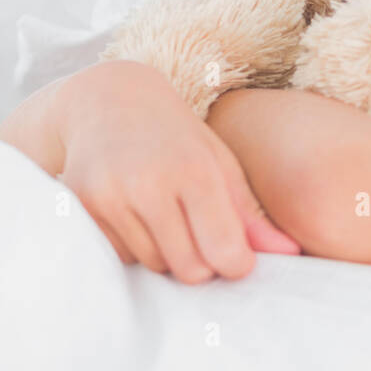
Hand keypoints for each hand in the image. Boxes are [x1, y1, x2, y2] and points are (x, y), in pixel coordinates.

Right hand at [21, 60, 299, 282]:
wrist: (106, 102)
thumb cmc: (178, 137)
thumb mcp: (220, 164)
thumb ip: (250, 215)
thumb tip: (291, 255)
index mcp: (194, 170)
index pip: (223, 250)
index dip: (236, 264)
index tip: (237, 258)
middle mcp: (148, 184)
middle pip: (189, 268)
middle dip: (202, 263)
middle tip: (200, 235)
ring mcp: (108, 196)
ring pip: (154, 265)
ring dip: (166, 253)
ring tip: (165, 215)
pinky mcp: (78, 207)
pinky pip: (119, 257)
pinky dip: (133, 247)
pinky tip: (136, 214)